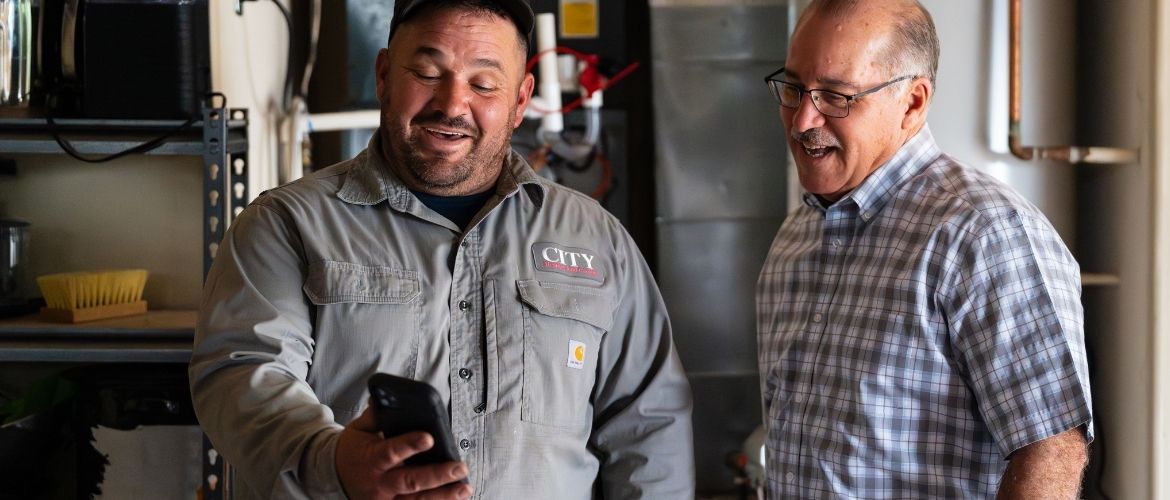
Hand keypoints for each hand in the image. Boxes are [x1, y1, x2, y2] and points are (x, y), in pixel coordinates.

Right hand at [336, 405, 472, 498]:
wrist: (335, 475)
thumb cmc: (354, 449)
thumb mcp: (359, 429)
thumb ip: (374, 416)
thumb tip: (380, 397)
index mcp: (372, 459)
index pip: (391, 452)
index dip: (410, 446)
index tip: (429, 438)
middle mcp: (379, 483)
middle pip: (410, 481)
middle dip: (437, 475)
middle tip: (459, 467)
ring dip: (443, 496)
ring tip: (464, 487)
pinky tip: (454, 498)